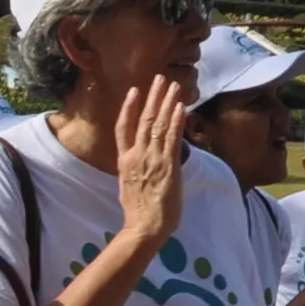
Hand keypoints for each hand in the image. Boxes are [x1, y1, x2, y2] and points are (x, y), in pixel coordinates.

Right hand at [112, 76, 188, 254]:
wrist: (144, 227)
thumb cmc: (138, 214)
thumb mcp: (129, 188)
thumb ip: (135, 172)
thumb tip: (141, 167)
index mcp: (124, 162)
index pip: (123, 128)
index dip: (129, 108)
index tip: (135, 91)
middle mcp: (136, 156)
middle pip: (144, 120)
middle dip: (153, 97)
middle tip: (159, 79)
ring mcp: (152, 159)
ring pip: (158, 124)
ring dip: (167, 103)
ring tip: (173, 85)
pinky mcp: (168, 166)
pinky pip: (172, 138)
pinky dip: (176, 121)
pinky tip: (180, 106)